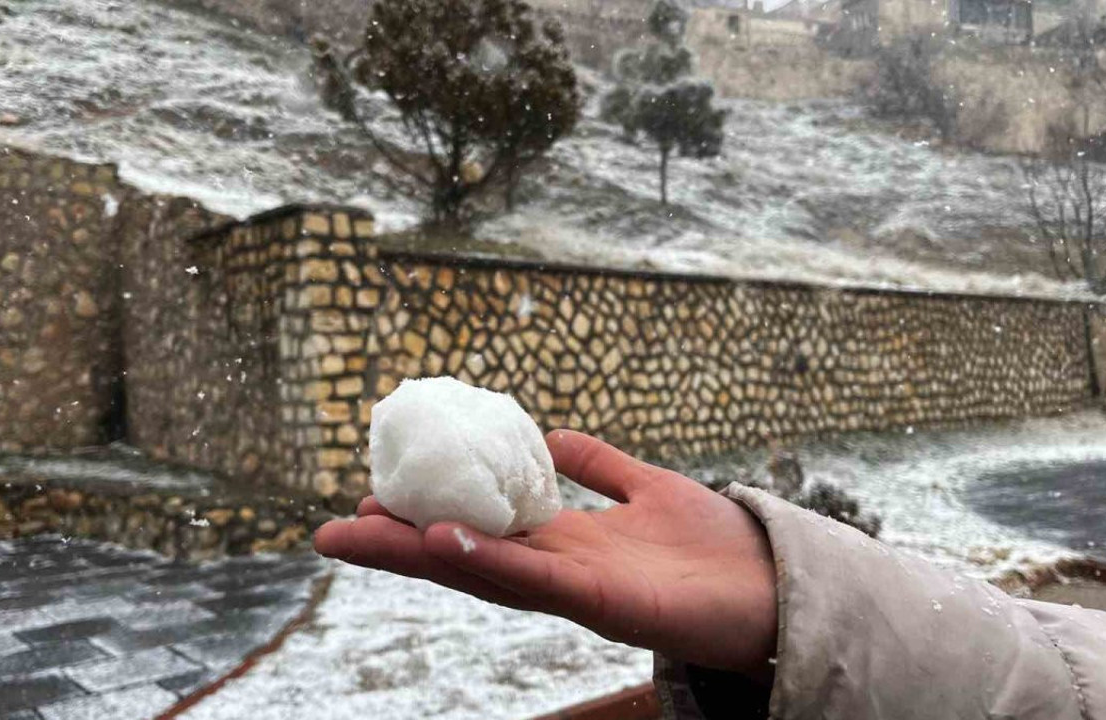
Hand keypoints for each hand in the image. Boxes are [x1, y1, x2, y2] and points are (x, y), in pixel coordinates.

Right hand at [313, 430, 777, 682]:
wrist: (777, 585)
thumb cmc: (715, 547)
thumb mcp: (644, 487)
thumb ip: (596, 465)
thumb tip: (549, 433)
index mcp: (562, 544)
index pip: (476, 530)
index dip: (423, 516)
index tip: (370, 496)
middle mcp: (559, 571)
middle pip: (464, 557)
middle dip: (397, 546)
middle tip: (328, 531)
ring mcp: (579, 590)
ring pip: (485, 571)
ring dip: (423, 555)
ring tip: (362, 533)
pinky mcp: (609, 601)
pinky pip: (539, 580)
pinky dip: (490, 560)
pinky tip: (445, 541)